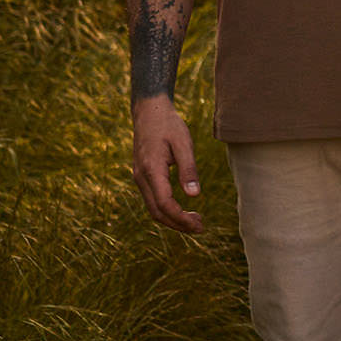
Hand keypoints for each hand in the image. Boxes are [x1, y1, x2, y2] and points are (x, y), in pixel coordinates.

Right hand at [131, 93, 203, 233]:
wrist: (149, 112)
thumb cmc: (169, 125)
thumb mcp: (183, 143)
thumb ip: (189, 169)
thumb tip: (194, 196)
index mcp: (152, 170)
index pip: (165, 204)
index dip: (181, 218)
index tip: (199, 225)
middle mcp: (141, 177)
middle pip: (157, 212)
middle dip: (178, 224)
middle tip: (200, 228)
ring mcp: (139, 177)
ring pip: (153, 208)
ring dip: (173, 219)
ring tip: (195, 222)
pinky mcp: (142, 176)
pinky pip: (152, 200)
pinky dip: (167, 210)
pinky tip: (182, 210)